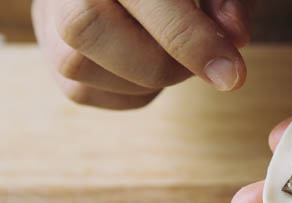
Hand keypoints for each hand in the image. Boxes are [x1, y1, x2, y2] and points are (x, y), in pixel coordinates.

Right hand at [32, 0, 251, 108]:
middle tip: (200, 61)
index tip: (232, 74)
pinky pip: (83, 92)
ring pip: (78, 69)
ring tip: (174, 55)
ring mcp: (45, 17)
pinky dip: (132, 91)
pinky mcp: (49, 52)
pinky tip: (150, 64)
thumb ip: (226, 1)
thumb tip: (235, 36)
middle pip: (86, 28)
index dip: (191, 40)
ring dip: (146, 80)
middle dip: (160, 62)